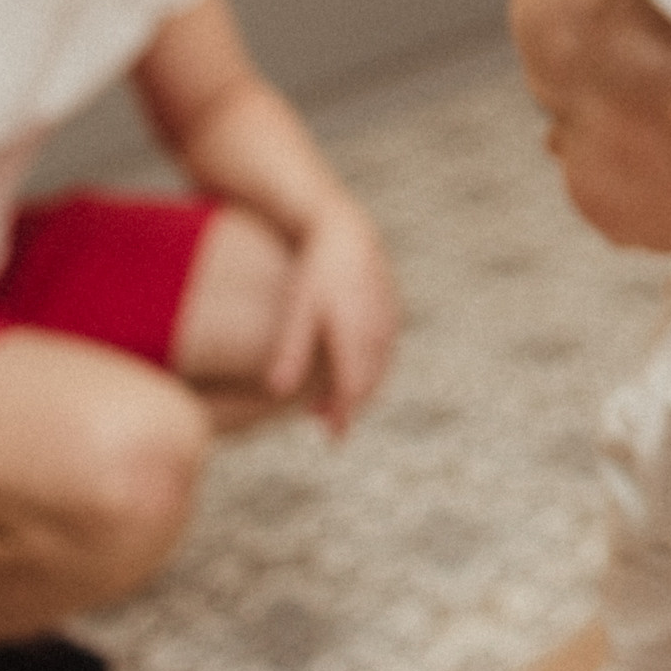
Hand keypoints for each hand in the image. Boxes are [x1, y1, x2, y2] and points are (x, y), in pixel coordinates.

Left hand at [264, 203, 399, 434]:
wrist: (346, 232)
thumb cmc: (315, 271)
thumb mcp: (298, 309)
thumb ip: (291, 350)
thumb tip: (277, 393)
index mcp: (356, 332)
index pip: (353, 386)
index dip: (344, 414)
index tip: (333, 437)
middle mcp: (379, 330)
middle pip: (370, 382)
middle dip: (352, 406)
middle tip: (329, 426)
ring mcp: (390, 322)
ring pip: (380, 368)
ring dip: (361, 388)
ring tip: (333, 402)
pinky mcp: (393, 313)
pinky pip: (385, 351)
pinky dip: (371, 368)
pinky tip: (351, 371)